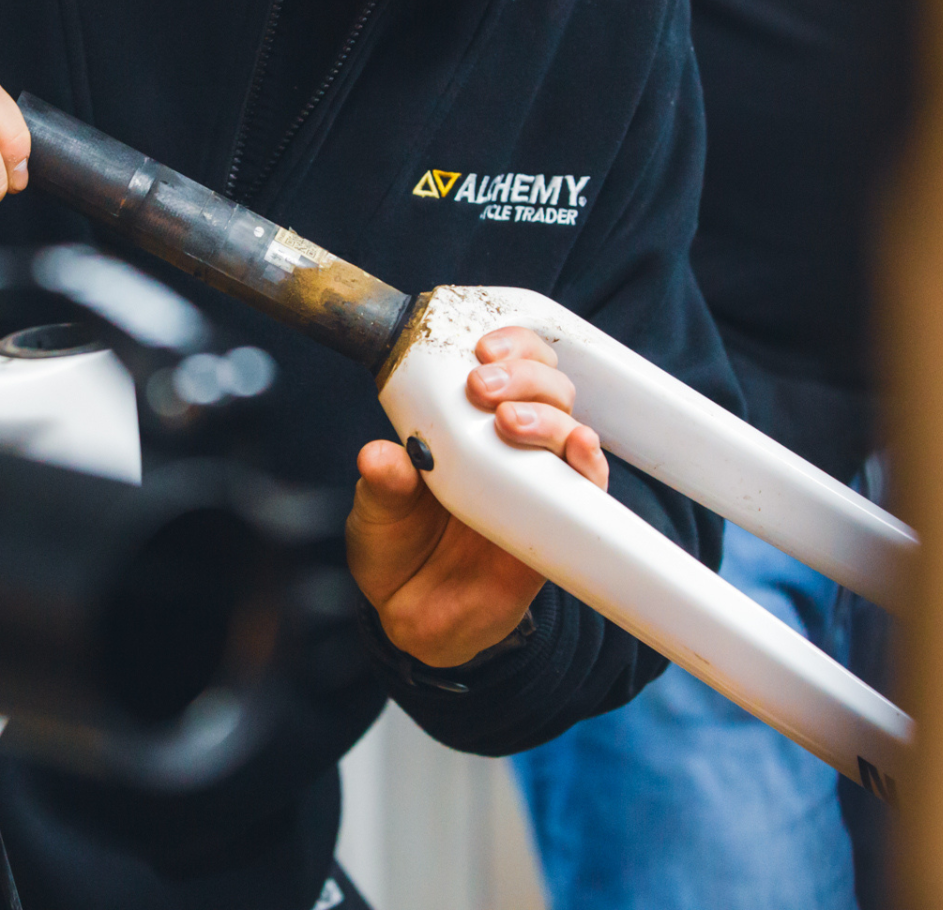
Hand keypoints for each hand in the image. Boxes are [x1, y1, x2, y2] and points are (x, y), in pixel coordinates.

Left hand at [345, 326, 608, 668]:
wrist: (412, 618)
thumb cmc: (396, 547)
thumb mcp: (376, 511)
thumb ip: (381, 483)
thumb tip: (378, 455)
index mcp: (466, 425)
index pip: (505, 366)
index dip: (507, 346)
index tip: (482, 347)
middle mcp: (509, 447)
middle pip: (546, 387)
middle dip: (523, 374)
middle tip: (483, 387)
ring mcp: (535, 485)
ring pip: (570, 428)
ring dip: (549, 415)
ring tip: (509, 421)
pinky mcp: (555, 528)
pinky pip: (587, 491)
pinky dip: (589, 465)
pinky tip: (579, 450)